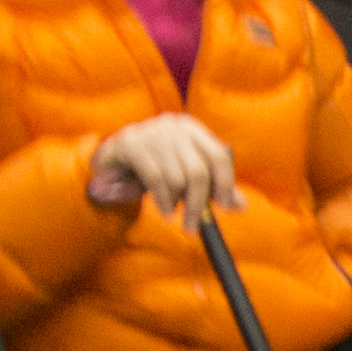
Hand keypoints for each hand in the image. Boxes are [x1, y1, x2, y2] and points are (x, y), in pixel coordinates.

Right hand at [85, 115, 237, 217]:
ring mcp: (151, 132)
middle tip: (194, 226)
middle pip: (199, 171)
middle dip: (199, 204)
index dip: (226, 184)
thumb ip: (212, 187)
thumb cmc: (153, 168)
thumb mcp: (184, 175)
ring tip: (170, 210)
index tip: (228, 208)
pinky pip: (156, 179)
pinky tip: (164, 210)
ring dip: (175, 203)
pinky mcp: (130, 143)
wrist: (110, 162)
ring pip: (177, 178)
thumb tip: (241, 205)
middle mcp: (173, 125)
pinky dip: (163, 201)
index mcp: (192, 128)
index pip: (219, 156)